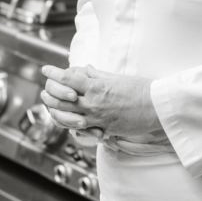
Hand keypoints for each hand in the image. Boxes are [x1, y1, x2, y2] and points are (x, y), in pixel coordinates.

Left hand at [40, 63, 161, 139]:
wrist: (157, 109)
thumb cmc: (141, 90)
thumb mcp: (118, 78)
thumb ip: (99, 75)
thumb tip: (86, 69)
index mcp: (96, 87)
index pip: (67, 79)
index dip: (53, 74)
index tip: (45, 69)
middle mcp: (93, 104)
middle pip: (61, 100)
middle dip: (49, 94)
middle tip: (44, 89)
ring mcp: (97, 120)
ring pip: (67, 117)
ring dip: (55, 111)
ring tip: (50, 106)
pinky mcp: (104, 131)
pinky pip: (82, 131)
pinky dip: (71, 125)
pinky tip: (68, 122)